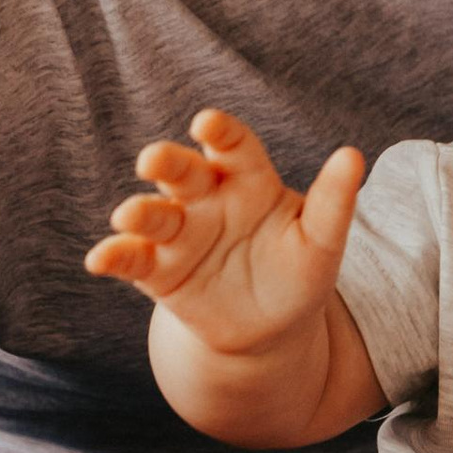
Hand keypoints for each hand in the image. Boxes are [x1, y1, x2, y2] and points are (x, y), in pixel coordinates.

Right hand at [85, 108, 362, 355]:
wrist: (271, 328)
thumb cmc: (299, 272)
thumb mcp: (321, 240)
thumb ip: (334, 201)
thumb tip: (353, 156)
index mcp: (247, 180)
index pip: (233, 147)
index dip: (220, 133)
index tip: (208, 124)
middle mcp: (206, 200)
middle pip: (182, 173)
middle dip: (167, 163)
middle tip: (154, 160)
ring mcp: (178, 234)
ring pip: (152, 214)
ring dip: (138, 212)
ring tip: (129, 216)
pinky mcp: (156, 271)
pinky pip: (131, 259)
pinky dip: (113, 256)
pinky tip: (100, 259)